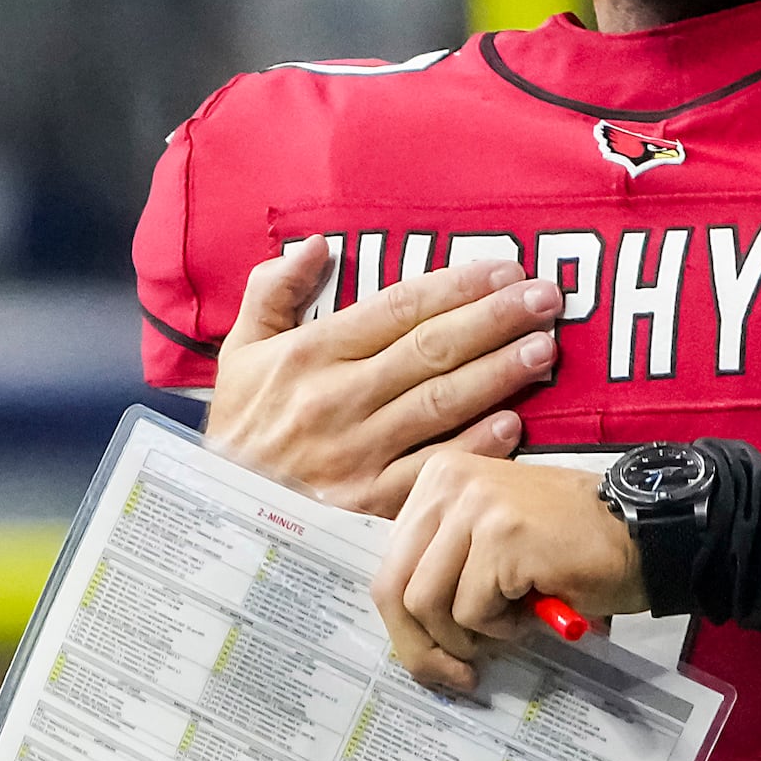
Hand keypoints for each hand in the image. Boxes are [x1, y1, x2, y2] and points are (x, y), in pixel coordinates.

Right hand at [205, 243, 563, 515]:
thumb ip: (274, 292)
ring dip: (497, 375)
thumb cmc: (238, 429)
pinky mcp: (368, 506)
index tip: (504, 269)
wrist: (213, 515)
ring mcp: (355, 455)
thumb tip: (316, 245)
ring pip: (439, 405)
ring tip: (544, 350)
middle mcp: (336, 400)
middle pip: (430, 351)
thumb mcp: (239, 352)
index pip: (397, 309)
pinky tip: (514, 426)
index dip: (455, 287)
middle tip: (547, 299)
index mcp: (309, 356)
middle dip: (495, 320)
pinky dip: (473, 448)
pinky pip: (429, 471)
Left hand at [373, 454, 646, 690]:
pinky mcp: (501, 536)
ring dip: (471, 636)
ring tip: (512, 626)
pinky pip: (472, 611)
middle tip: (457, 678)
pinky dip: (503, 629)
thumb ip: (444, 568)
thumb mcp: (488, 544)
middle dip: (422, 648)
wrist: (644, 536)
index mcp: (437, 478)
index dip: (404, 627)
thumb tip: (407, 634)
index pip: (388, 566)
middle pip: (394, 589)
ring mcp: (474, 506)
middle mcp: (448, 482)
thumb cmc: (570, 548)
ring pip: (429, 605)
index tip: (433, 660)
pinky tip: (535, 610)